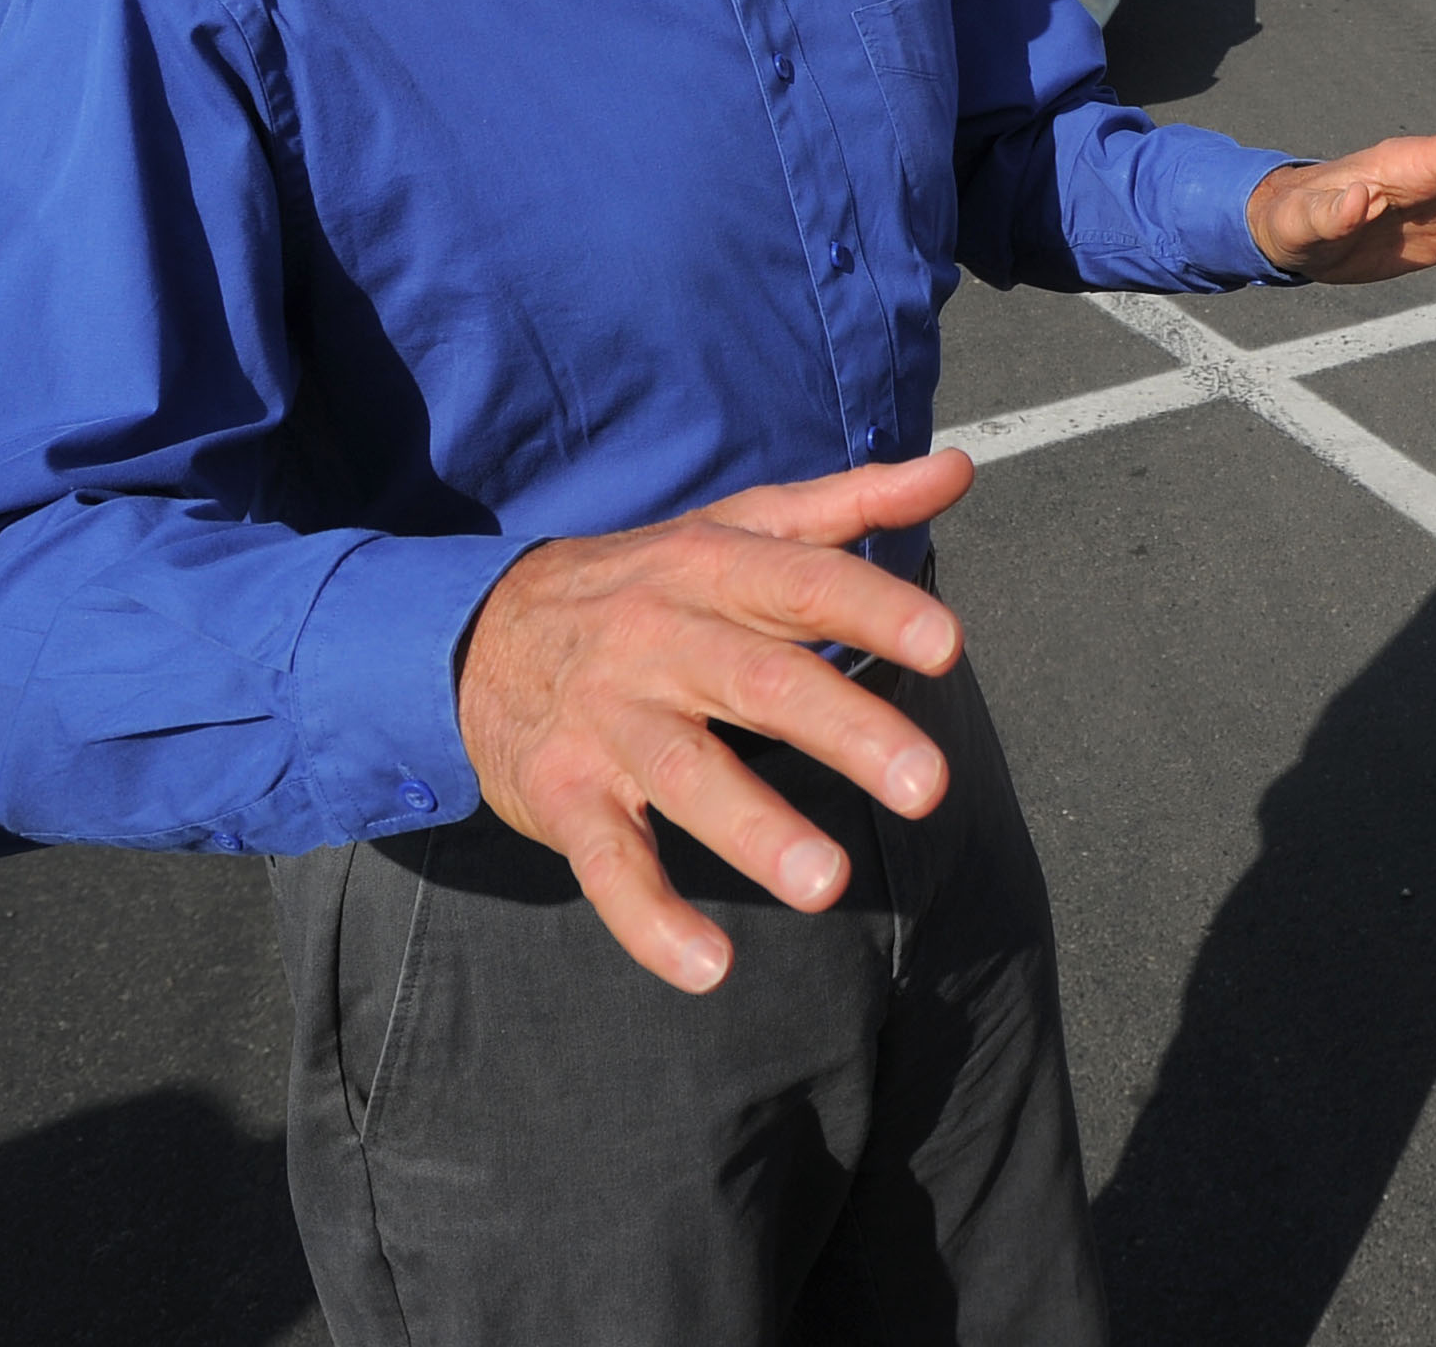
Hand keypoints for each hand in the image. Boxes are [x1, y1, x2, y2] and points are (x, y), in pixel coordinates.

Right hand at [454, 452, 971, 994]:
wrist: (476, 629)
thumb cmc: (647, 582)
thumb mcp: (739, 526)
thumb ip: (853, 504)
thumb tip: (959, 469)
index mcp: (713, 569)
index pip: (804, 583)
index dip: (876, 609)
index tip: (948, 646)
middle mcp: (662, 639)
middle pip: (760, 682)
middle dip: (846, 729)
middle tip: (929, 784)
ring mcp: (610, 721)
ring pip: (686, 776)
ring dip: (756, 831)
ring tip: (827, 884)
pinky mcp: (566, 794)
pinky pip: (608, 863)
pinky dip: (650, 919)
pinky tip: (709, 966)